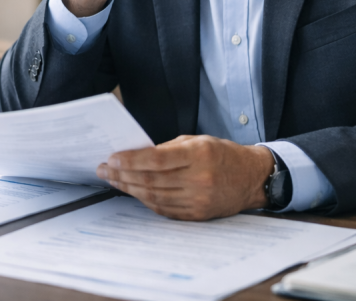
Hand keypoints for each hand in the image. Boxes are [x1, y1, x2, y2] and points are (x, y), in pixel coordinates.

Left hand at [95, 135, 274, 220]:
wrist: (251, 178)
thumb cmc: (223, 154)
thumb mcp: (197, 141)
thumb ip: (167, 148)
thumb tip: (135, 155)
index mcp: (199, 155)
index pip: (157, 159)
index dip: (131, 160)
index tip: (112, 159)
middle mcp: (199, 179)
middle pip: (151, 180)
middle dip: (122, 175)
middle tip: (104, 170)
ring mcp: (199, 200)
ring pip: (154, 197)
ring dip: (129, 189)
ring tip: (114, 180)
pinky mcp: (198, 214)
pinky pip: (164, 209)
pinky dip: (145, 201)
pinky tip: (133, 192)